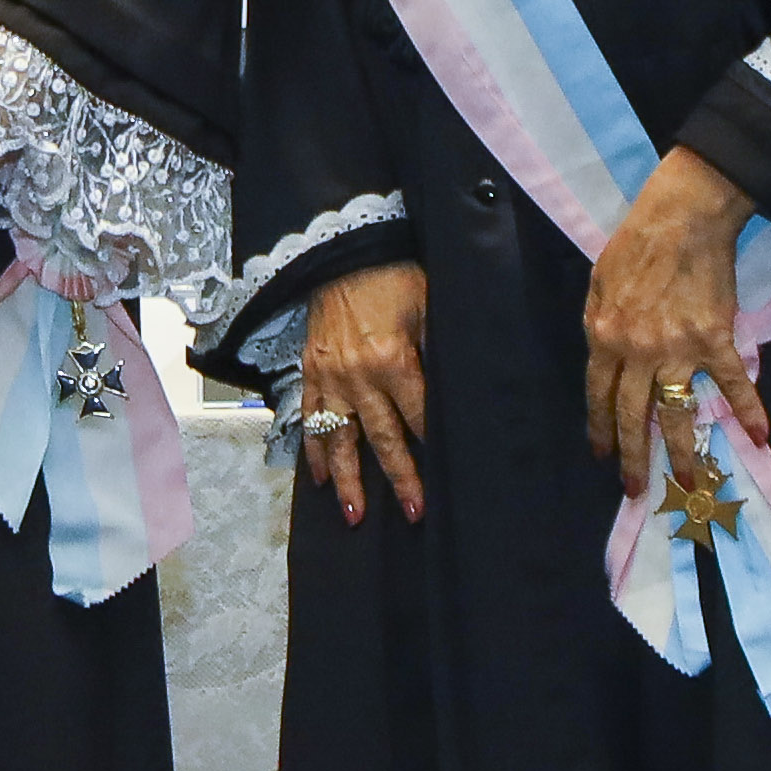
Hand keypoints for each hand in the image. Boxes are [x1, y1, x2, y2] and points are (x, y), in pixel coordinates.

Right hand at [293, 260, 435, 524]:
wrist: (342, 254)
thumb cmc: (394, 278)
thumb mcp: (429, 305)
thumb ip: (439, 349)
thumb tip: (461, 388)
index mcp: (392, 360)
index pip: (418, 415)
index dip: (433, 446)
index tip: (449, 476)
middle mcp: (358, 377)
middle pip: (382, 438)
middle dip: (401, 478)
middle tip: (415, 514)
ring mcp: (330, 378)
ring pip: (339, 439)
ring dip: (347, 481)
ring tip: (355, 516)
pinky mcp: (311, 373)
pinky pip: (310, 420)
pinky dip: (314, 451)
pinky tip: (318, 479)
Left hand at [580, 147, 769, 515]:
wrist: (683, 216)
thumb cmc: (636, 243)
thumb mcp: (597, 281)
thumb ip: (597, 321)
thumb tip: (601, 354)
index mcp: (605, 337)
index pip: (599, 396)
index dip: (601, 429)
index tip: (603, 456)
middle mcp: (638, 352)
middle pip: (633, 417)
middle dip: (633, 459)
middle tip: (635, 491)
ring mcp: (678, 350)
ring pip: (677, 413)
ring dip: (682, 452)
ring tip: (686, 483)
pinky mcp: (715, 340)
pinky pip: (733, 383)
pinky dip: (749, 410)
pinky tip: (761, 437)